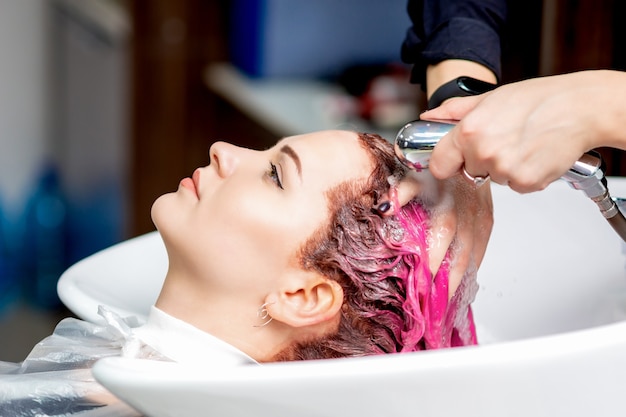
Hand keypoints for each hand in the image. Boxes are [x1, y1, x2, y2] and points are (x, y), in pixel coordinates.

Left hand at [387, 172, 492, 298]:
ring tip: (446, 302)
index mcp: (449, 200)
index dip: (434, 257)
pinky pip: (480, 251)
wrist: (462, 152)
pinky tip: (461, 285)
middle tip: (434, 303)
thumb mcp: (413, 173)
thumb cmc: (432, 165)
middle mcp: (468, 212)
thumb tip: (385, 208)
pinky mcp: (487, 222)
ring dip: (460, 280)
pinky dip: (470, 270)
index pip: (444, 232)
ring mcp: (480, 218)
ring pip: (472, 256)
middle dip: (448, 280)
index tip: (422, 278)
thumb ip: (400, 191)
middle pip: (460, 252)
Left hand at [421, 71, 624, 192]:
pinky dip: (524, 175)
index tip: (457, 158)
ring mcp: (504, 170)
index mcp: (469, 131)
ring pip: (494, 179)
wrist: (580, 108)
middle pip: (469, 171)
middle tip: (504, 139)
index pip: (439, 165)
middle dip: (482, 160)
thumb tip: (429, 117)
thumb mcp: (490, 98)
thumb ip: (454, 111)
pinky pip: (516, 186)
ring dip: (505, 167)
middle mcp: (483, 152)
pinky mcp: (526, 183)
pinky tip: (534, 155)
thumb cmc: (539, 99)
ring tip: (523, 143)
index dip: (448, 162)